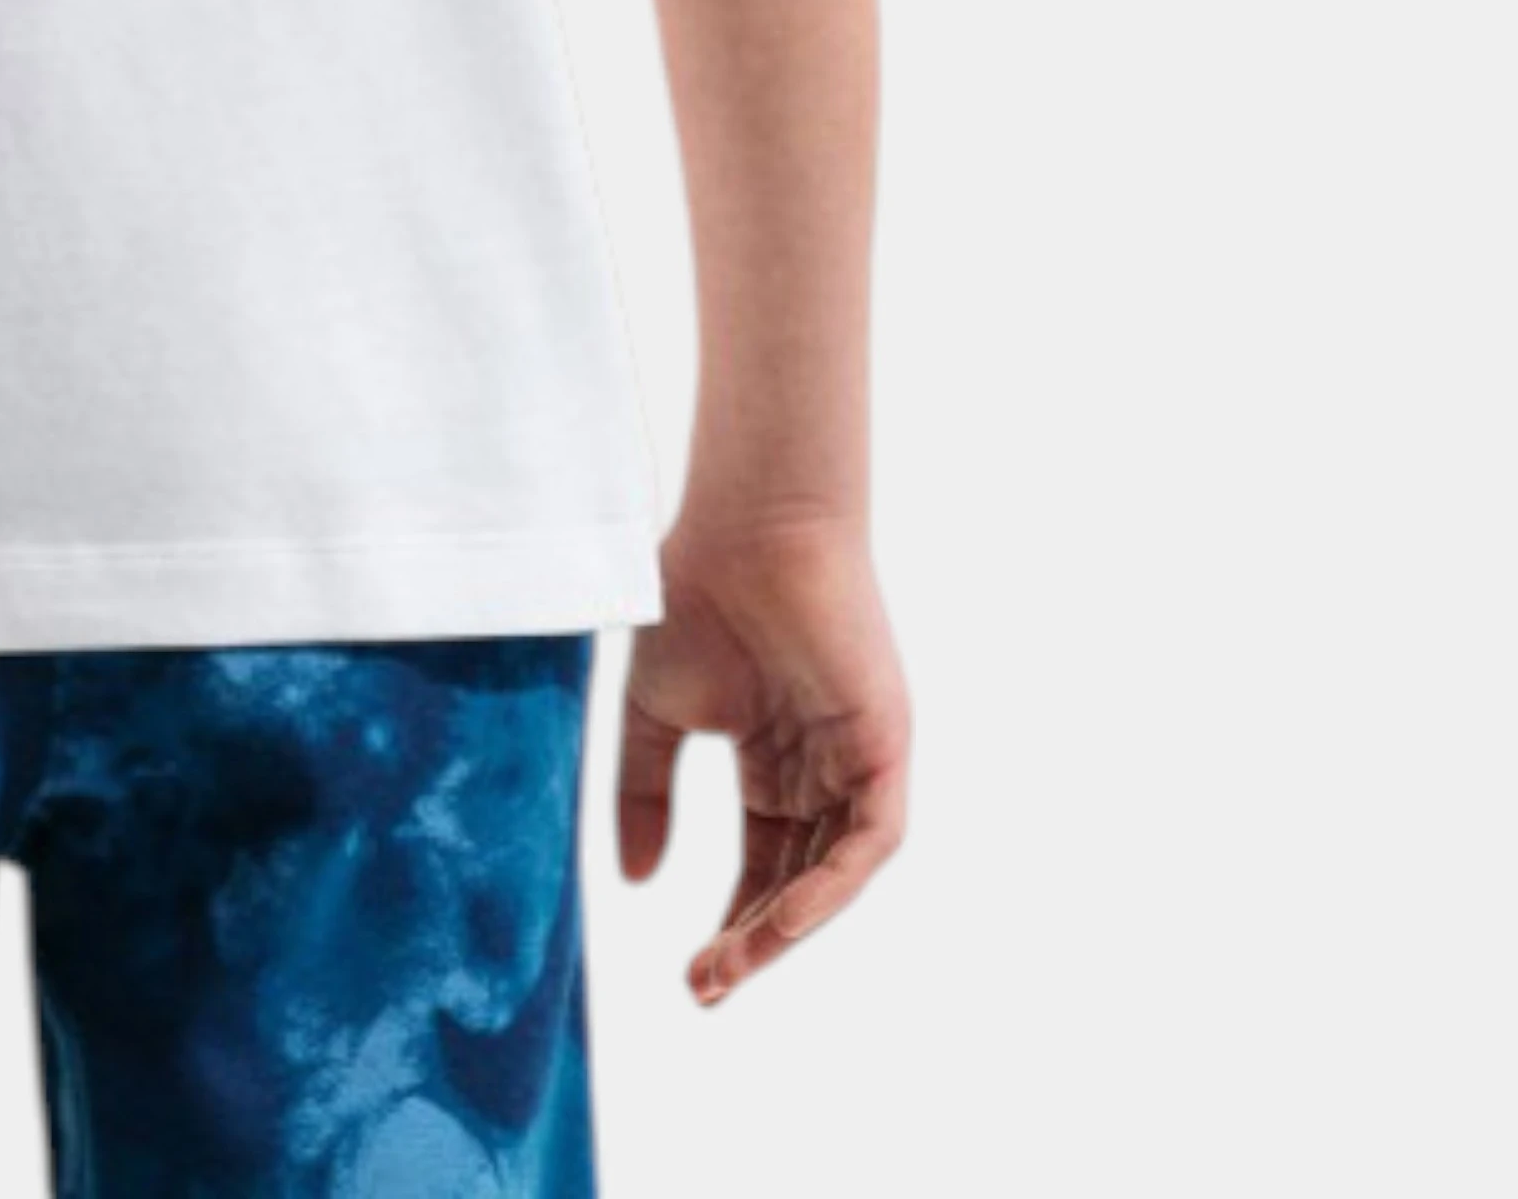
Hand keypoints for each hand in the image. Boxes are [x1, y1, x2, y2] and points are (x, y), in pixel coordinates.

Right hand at [619, 509, 910, 1004]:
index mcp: (773, 762)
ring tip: (732, 965)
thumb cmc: (696, 599)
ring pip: (832, 874)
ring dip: (785, 928)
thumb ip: (645, 795)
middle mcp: (820, 771)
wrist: (744, 530)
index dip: (731, 923)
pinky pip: (868, 840)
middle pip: (795, 883)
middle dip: (752, 941)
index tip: (689, 974)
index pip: (762, 866)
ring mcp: (856, 761)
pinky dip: (831, 886)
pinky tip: (782, 918)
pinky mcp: (882, 749)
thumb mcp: (655, 713)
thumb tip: (635, 883)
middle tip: (706, 987)